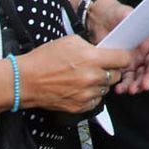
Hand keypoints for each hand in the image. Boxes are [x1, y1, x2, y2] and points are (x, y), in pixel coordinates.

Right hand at [18, 35, 134, 115]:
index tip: (118, 56)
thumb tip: (103, 51)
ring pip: (106, 88)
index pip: (123, 59)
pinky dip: (92, 94)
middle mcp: (92, 78)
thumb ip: (91, 47)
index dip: (122, 56)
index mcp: (92, 59)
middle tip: (99, 66)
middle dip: (111, 70)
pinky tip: (80, 87)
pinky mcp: (81, 107)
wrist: (25, 81)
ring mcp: (87, 94)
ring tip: (85, 77)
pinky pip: (96, 100)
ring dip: (101, 83)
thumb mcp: (70, 42)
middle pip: (117, 75)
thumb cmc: (45, 58)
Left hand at [84, 0, 148, 94]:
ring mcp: (135, 61)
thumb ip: (129, 16)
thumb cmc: (115, 14)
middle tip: (145, 85)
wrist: (99, 21)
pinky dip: (125, 86)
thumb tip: (130, 19)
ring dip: (138, 85)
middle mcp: (146, 51)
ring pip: (141, 77)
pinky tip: (120, 89)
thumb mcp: (124, 12)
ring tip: (131, 89)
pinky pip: (127, 80)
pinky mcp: (124, 67)